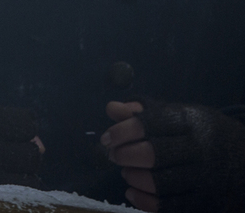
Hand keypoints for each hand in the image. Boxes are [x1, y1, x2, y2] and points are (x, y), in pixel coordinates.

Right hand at [0, 107, 42, 185]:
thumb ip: (13, 126)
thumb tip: (42, 148)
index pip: (28, 122)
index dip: (22, 127)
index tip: (3, 132)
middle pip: (33, 151)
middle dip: (24, 152)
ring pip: (33, 174)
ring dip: (24, 172)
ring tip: (0, 169)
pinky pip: (27, 192)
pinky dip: (23, 187)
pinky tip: (5, 183)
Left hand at [103, 100, 244, 212]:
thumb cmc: (204, 134)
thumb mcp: (180, 115)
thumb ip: (146, 112)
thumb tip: (112, 109)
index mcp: (191, 121)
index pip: (150, 124)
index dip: (122, 132)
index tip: (106, 139)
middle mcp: (200, 149)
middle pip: (152, 154)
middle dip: (124, 155)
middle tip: (114, 156)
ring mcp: (205, 178)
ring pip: (159, 182)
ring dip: (133, 177)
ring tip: (126, 171)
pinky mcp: (206, 202)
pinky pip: (169, 206)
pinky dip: (144, 201)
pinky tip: (132, 192)